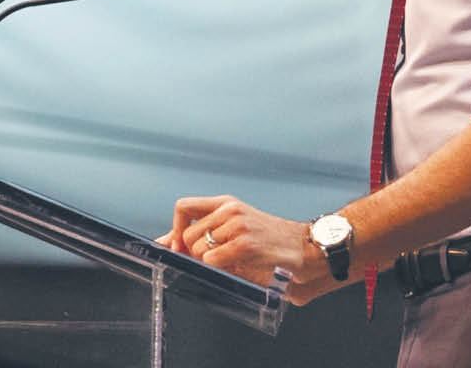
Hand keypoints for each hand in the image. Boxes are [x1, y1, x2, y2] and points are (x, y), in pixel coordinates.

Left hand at [157, 194, 339, 305]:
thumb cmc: (270, 241)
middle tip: (214, 259)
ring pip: (197, 248)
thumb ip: (201, 234)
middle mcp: (230, 209)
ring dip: (208, 261)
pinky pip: (211, 260)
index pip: (183, 207)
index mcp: (226, 203)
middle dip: (192, 253)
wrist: (303, 248)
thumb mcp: (234, 229)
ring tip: (232, 260)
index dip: (175, 230)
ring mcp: (238, 225)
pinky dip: (219, 267)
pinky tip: (239, 264)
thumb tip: (167, 242)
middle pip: (187, 234)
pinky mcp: (245, 243)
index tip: (179, 245)